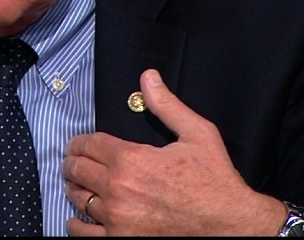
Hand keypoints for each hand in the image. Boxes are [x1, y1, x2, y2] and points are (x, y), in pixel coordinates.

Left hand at [63, 69, 285, 235]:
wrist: (231, 225)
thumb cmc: (216, 182)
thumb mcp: (197, 134)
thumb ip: (167, 105)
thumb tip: (148, 79)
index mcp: (131, 159)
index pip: (88, 145)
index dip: (79, 142)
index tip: (77, 144)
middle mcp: (118, 189)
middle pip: (77, 170)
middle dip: (72, 162)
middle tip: (72, 162)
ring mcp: (117, 218)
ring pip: (78, 199)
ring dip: (74, 189)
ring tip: (76, 185)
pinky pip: (84, 233)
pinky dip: (77, 224)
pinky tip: (78, 218)